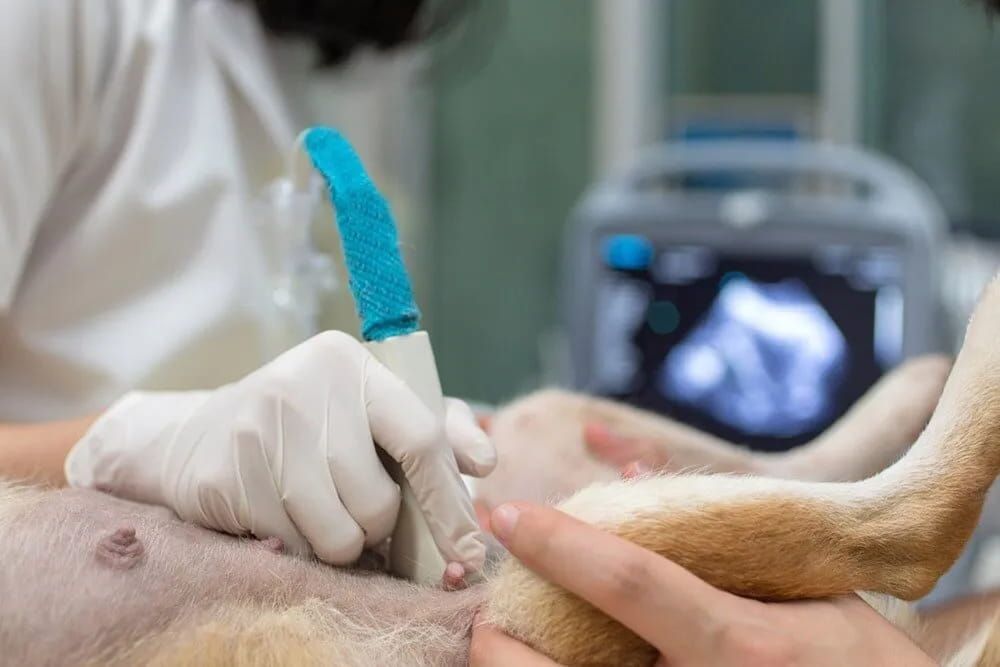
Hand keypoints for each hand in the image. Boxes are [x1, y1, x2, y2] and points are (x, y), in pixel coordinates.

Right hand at [65, 331, 495, 575]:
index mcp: (352, 364)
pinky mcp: (225, 473)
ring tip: (325, 514)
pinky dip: (300, 548)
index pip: (420, 437)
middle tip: (365, 518)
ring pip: (336, 533)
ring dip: (342, 543)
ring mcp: (258, 428)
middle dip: (381, 528)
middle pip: (377, 500)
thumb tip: (485, 461)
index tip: (467, 549)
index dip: (449, 502)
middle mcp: (304, 384)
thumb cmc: (313, 426)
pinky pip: (291, 547)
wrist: (200, 437)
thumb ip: (437, 428)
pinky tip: (285, 518)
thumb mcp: (374, 409)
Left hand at [470, 503, 934, 665]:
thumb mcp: (816, 595)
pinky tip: (563, 654)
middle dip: (498, 634)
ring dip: (518, 662)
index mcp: (741, 647)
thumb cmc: (863, 666)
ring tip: (517, 629)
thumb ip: (728, 538)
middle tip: (493, 602)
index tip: (507, 513)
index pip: (631, 583)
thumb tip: (631, 477)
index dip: (561, 544)